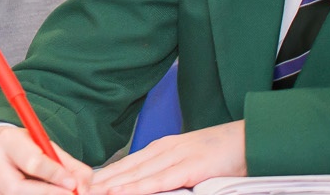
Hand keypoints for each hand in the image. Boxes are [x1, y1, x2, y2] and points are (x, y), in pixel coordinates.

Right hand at [0, 126, 93, 194]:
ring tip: (55, 193)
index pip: (32, 162)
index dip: (55, 175)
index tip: (73, 185)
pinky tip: (38, 193)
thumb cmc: (22, 149)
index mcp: (7, 141)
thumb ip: (68, 165)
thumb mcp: (43, 147)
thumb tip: (84, 186)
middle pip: (16, 189)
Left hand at [89, 121, 244, 194]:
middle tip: (79, 188)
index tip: (84, 183)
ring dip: (112, 185)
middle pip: (126, 169)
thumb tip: (149, 183)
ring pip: (137, 175)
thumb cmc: (223, 154)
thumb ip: (169, 172)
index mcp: (162, 148)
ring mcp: (176, 157)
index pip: (127, 164)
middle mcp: (164, 150)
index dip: (105, 175)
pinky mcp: (190, 168)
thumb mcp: (189, 161)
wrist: (250, 139)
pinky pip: (159, 181)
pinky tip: (121, 192)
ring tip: (92, 192)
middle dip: (102, 181)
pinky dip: (138, 187)